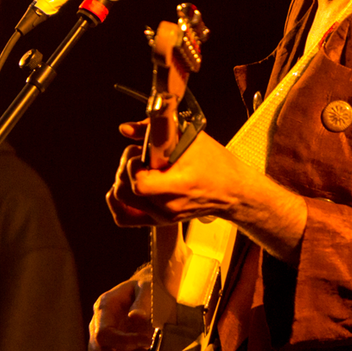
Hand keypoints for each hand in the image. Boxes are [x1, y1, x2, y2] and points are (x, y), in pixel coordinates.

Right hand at [87, 270, 153, 350]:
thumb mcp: (147, 286)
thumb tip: (135, 318)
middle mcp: (96, 328)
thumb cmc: (145, 289)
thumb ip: (143, 300)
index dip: (125, 343)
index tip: (148, 341)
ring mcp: (100, 345)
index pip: (103, 334)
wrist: (142, 293)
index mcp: (104, 308)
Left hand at [106, 120, 245, 227]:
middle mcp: (168, 206)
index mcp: (179, 186)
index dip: (133, 164)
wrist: (232, 191)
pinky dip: (119, 202)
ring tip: (136, 169)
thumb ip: (152, 130)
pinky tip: (127, 186)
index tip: (142, 152)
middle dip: (125, 168)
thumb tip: (125, 129)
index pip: (140, 183)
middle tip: (138, 155)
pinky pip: (125, 218)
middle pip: (126, 191)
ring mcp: (162, 216)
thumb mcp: (189, 137)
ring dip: (122, 181)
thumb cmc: (216, 164)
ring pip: (122, 202)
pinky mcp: (159, 221)